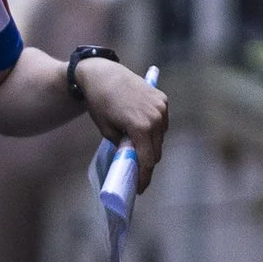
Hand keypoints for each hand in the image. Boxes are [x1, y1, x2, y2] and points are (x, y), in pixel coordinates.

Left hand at [78, 58, 168, 180]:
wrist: (102, 73)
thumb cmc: (99, 102)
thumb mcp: (107, 130)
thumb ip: (122, 147)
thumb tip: (131, 158)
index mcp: (141, 127)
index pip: (148, 160)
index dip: (144, 177)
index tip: (140, 188)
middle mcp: (156, 117)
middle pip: (156, 151)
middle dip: (147, 162)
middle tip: (137, 171)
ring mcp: (161, 107)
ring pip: (161, 137)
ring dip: (152, 145)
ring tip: (138, 148)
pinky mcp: (162, 99)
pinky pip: (162, 122)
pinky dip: (155, 129)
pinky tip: (143, 131)